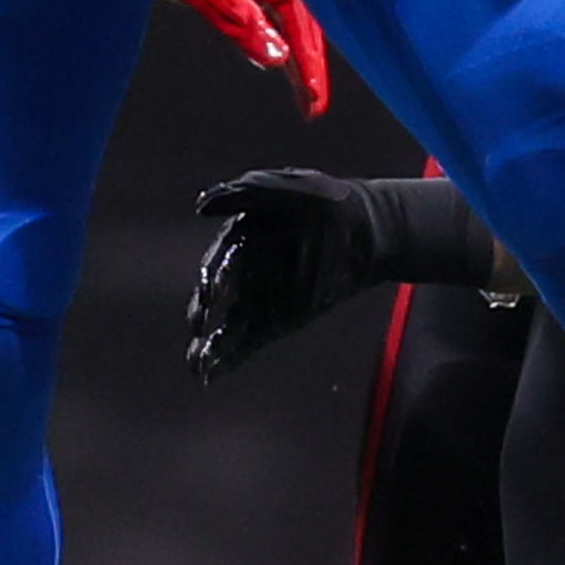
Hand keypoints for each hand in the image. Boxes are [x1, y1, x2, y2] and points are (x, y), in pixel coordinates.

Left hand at [157, 0, 331, 114]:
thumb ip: (242, 21)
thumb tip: (276, 57)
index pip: (301, 25)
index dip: (308, 63)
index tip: (313, 98)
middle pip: (306, 24)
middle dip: (311, 66)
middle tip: (314, 107)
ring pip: (294, 21)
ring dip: (300, 56)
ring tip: (305, 94)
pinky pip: (277, 14)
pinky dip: (283, 40)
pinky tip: (282, 59)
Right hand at [187, 169, 389, 380]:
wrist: (368, 231)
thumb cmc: (329, 201)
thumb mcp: (293, 188)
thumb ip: (250, 192)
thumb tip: (202, 203)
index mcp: (241, 239)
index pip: (217, 263)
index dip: (211, 278)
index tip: (212, 294)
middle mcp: (246, 272)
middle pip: (215, 299)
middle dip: (202, 316)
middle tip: (198, 328)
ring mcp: (261, 299)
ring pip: (226, 326)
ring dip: (209, 346)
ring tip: (195, 364)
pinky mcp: (278, 322)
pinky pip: (248, 343)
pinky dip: (229, 361)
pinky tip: (209, 375)